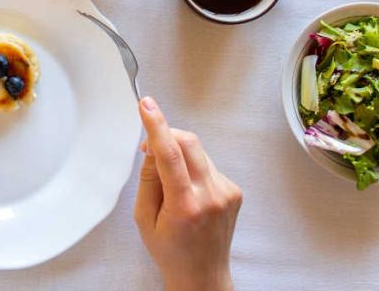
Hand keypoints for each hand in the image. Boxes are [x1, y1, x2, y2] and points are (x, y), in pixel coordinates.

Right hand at [133, 96, 241, 290]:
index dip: (156, 126)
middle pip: (189, 143)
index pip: (170, 155)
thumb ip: (148, 179)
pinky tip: (188, 192)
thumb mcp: (144, 218)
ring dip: (179, 155)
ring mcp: (226, 193)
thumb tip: (153, 148)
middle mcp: (210, 196)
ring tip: (170, 184)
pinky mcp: (234, 191)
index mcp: (185, 205)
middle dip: (167, 134)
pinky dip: (193, 168)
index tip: (147, 105)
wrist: (203, 276)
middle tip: (149, 147)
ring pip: (198, 152)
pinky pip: (207, 164)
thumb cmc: (170, 251)